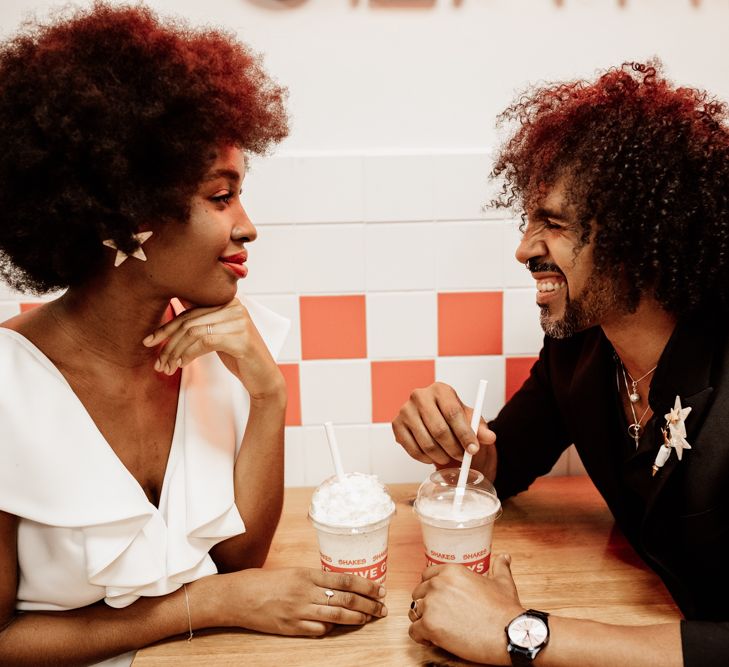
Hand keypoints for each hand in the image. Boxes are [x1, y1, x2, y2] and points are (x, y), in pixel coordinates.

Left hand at [143, 299, 284, 400]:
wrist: (264, 378)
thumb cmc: (240, 358)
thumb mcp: (218, 337)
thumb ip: (200, 326)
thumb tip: (168, 325)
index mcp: (228, 302)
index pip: (189, 311)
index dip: (166, 327)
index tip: (149, 341)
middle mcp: (236, 307)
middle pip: (189, 322)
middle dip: (168, 343)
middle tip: (159, 362)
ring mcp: (240, 322)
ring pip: (194, 332)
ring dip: (176, 352)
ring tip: (168, 367)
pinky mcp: (242, 339)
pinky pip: (206, 342)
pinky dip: (189, 354)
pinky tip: (182, 364)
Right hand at [220, 567, 387, 636]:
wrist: (241, 596)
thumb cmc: (268, 582)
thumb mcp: (295, 573)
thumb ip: (317, 580)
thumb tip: (341, 587)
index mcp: (308, 575)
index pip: (345, 579)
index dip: (366, 585)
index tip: (380, 589)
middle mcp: (306, 592)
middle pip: (346, 598)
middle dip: (368, 604)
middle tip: (382, 608)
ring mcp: (300, 611)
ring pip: (337, 615)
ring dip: (356, 617)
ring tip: (368, 618)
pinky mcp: (292, 627)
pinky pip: (319, 629)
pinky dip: (331, 628)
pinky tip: (339, 626)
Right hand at [392, 382, 496, 469]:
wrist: (435, 419)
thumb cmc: (452, 418)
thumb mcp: (470, 419)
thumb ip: (480, 428)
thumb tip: (490, 438)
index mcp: (440, 389)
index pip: (453, 413)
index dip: (465, 434)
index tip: (474, 449)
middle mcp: (420, 396)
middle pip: (439, 429)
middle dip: (454, 448)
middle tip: (462, 458)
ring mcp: (405, 410)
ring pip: (426, 443)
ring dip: (441, 456)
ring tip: (449, 457)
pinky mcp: (396, 425)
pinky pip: (413, 450)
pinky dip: (426, 458)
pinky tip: (434, 456)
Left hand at [408, 556, 524, 664]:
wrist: (508, 633)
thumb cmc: (505, 610)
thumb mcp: (503, 582)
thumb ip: (499, 567)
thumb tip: (504, 557)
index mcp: (451, 571)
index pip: (426, 576)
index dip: (431, 589)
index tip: (438, 599)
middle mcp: (438, 584)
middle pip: (418, 593)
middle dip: (426, 605)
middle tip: (439, 617)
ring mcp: (432, 604)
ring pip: (414, 612)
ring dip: (422, 621)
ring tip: (436, 629)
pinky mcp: (429, 625)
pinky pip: (413, 631)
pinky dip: (420, 637)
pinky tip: (432, 639)